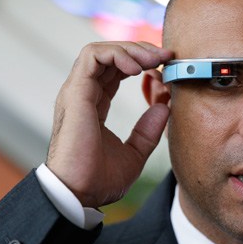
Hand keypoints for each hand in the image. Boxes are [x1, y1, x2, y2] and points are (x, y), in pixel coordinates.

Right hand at [46, 41, 172, 207]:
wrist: (78, 195)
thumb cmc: (98, 180)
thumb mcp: (135, 154)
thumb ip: (148, 130)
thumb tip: (164, 107)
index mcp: (94, 104)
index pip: (116, 71)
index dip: (142, 63)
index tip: (166, 68)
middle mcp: (83, 93)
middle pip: (110, 55)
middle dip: (141, 50)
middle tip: (167, 56)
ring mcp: (77, 91)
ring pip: (101, 50)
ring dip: (131, 49)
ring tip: (154, 60)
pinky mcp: (75, 92)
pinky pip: (92, 56)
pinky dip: (117, 54)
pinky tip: (138, 67)